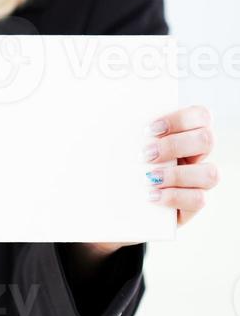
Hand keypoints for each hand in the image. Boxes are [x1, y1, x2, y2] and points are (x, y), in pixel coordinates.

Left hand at [81, 104, 218, 258]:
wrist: (116, 203)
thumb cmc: (118, 166)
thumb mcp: (118, 145)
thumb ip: (122, 129)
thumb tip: (104, 111)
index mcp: (184, 132)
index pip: (200, 116)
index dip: (180, 119)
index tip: (149, 129)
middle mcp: (197, 155)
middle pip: (207, 140)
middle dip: (175, 145)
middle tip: (146, 154)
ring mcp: (198, 181)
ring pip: (210, 174)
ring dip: (177, 174)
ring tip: (149, 178)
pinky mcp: (193, 204)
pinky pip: (199, 200)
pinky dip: (174, 196)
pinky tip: (152, 196)